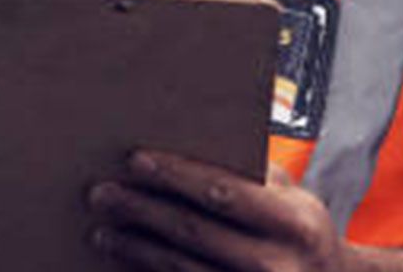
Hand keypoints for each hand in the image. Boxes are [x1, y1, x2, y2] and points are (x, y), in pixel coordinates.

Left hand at [86, 149, 363, 271]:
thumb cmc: (300, 232)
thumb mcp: (293, 199)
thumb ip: (252, 174)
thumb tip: (185, 142)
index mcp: (295, 223)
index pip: (225, 193)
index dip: (177, 175)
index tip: (136, 160)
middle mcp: (277, 265)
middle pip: (194, 232)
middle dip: (142, 210)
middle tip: (102, 193)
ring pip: (181, 268)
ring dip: (135, 247)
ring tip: (103, 229)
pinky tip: (126, 259)